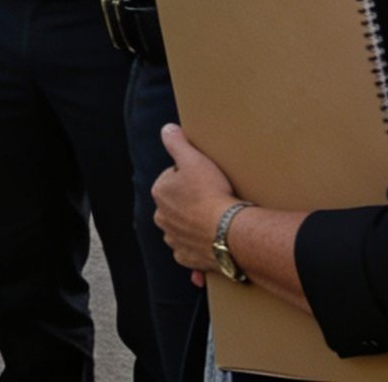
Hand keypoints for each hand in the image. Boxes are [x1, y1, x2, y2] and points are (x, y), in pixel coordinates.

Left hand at [152, 122, 238, 283]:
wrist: (228, 232)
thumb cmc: (211, 193)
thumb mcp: (193, 159)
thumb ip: (177, 142)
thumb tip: (167, 129)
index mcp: (160, 193)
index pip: (173, 178)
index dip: (191, 176)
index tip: (206, 179)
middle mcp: (161, 218)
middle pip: (177, 204)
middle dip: (190, 201)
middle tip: (212, 198)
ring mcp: (174, 240)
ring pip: (182, 227)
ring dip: (194, 224)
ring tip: (215, 219)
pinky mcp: (187, 258)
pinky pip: (191, 251)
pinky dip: (199, 248)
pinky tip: (211, 242)